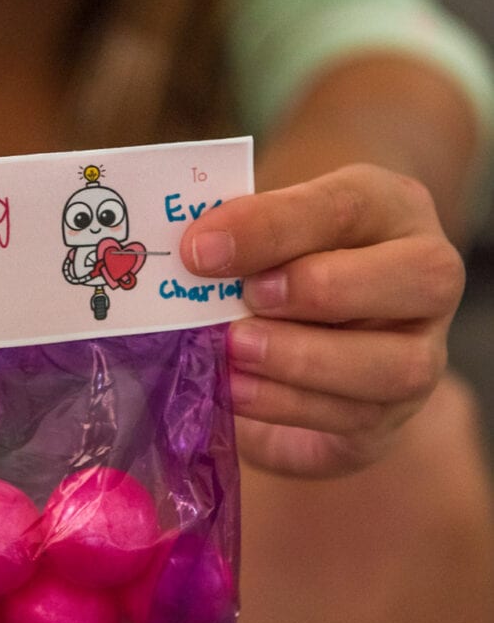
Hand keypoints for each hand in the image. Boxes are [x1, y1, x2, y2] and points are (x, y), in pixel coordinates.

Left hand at [180, 164, 465, 477]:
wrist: (307, 331)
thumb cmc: (282, 261)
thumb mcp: (267, 232)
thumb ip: (243, 236)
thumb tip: (195, 252)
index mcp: (389, 207)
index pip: (345, 205)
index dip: (271, 226)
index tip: (201, 248)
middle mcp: (427, 275)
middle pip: (418, 276)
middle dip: (321, 289)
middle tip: (247, 298)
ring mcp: (423, 349)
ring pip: (399, 364)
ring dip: (305, 359)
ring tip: (235, 350)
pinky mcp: (394, 412)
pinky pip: (357, 416)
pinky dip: (289, 405)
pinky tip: (237, 391)